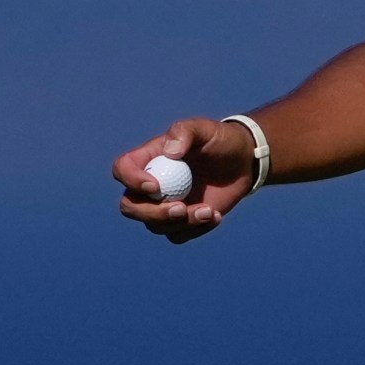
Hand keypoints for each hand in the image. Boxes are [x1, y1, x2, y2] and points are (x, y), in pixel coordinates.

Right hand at [113, 117, 257, 243]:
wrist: (242, 162)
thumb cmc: (219, 140)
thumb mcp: (204, 129)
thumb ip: (185, 132)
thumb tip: (170, 152)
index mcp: (148, 159)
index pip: (123, 170)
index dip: (131, 181)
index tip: (155, 187)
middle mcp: (150, 186)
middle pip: (130, 206)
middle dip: (152, 213)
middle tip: (180, 209)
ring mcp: (164, 206)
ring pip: (155, 226)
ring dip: (182, 223)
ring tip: (209, 210)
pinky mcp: (182, 222)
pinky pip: (178, 235)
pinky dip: (196, 229)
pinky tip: (215, 215)